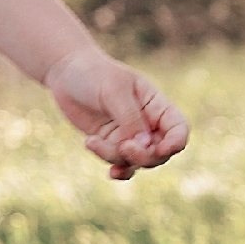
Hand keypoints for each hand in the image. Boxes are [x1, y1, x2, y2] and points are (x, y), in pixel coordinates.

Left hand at [43, 49, 188, 180]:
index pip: (178, 128)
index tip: (161, 148)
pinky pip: (121, 164)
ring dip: (118, 158)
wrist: (66, 71)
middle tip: (123, 147)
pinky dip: (117, 169)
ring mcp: (129, 135)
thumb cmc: (94, 73)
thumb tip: (145, 145)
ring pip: (136, 161)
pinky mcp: (111, 143)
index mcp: (156, 104)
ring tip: (92, 141)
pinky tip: (110, 172)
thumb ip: (130, 118)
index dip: (176, 142)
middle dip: (144, 156)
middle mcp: (147, 123)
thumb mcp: (114, 91)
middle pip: (160, 152)